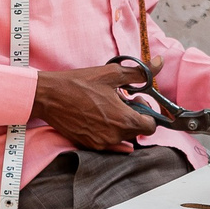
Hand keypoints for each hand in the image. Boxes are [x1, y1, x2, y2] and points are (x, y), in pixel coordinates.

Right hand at [32, 64, 157, 150]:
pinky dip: (107, 130)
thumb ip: (140, 73)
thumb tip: (160, 63)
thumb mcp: (112, 74)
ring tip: (105, 107)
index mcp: (124, 120)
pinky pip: (107, 142)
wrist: (49, 96)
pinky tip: (96, 115)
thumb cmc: (80, 83)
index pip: (151, 126)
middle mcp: (115, 137)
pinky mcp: (88, 145)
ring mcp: (101, 144)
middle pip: (136, 131)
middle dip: (133, 116)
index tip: (135, 99)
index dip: (147, 112)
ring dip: (119, 123)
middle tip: (119, 99)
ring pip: (122, 137)